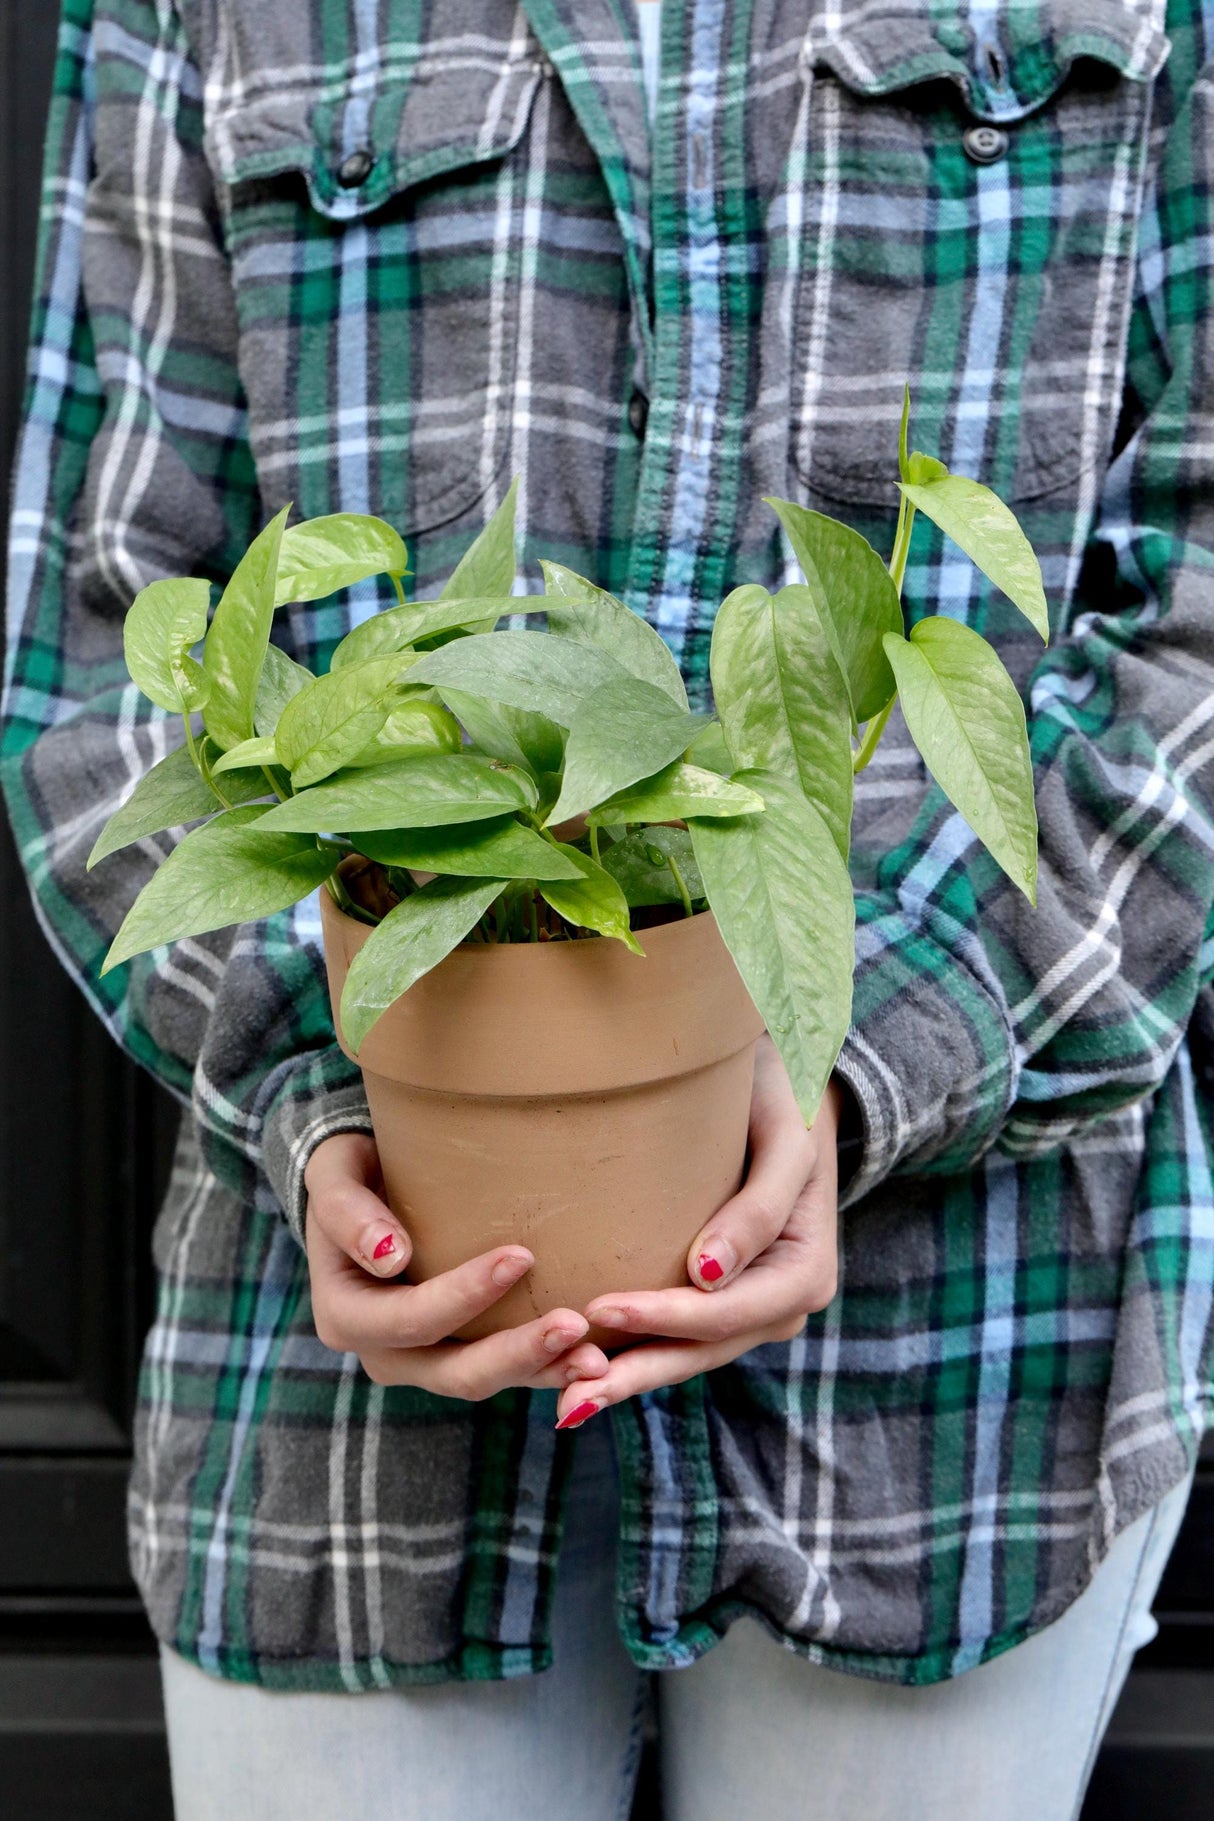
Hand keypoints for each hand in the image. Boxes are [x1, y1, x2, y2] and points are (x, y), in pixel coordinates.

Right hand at [303, 1132, 610, 1399]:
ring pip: (486, 1382)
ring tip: (597, 1358)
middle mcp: (384, 1354)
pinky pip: (504, 1372)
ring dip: (543, 1372)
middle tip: (575, 1325)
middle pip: (455, 1372)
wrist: (358, 1197)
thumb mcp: (334, 1179)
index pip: (412, 1319)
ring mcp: (423, 1363)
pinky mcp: (457, 1356)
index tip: (522, 1256)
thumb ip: (349, 1212)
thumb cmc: (348, 1176)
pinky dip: (546, 1369)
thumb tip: (390, 1254)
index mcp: (346, 1318)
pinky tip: (592, 1359)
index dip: (465, 1295)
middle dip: (518, 1353)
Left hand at [554, 1035, 840, 1428]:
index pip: (725, 1312)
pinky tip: (582, 1371)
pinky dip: (636, 1354)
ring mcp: (751, 1310)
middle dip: (636, 1376)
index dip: (663, 1317)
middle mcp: (780, 1306)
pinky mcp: (721, 1301)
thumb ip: (758, 1209)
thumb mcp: (785, 1144)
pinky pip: (679, 1337)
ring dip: (629, 1380)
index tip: (599, 1306)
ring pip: (687, 1357)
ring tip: (565, 1404)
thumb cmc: (782, 1105)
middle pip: (702, 1352)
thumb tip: (707, 1274)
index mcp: (804, 1274)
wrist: (786, 1093)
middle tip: (567, 1400)